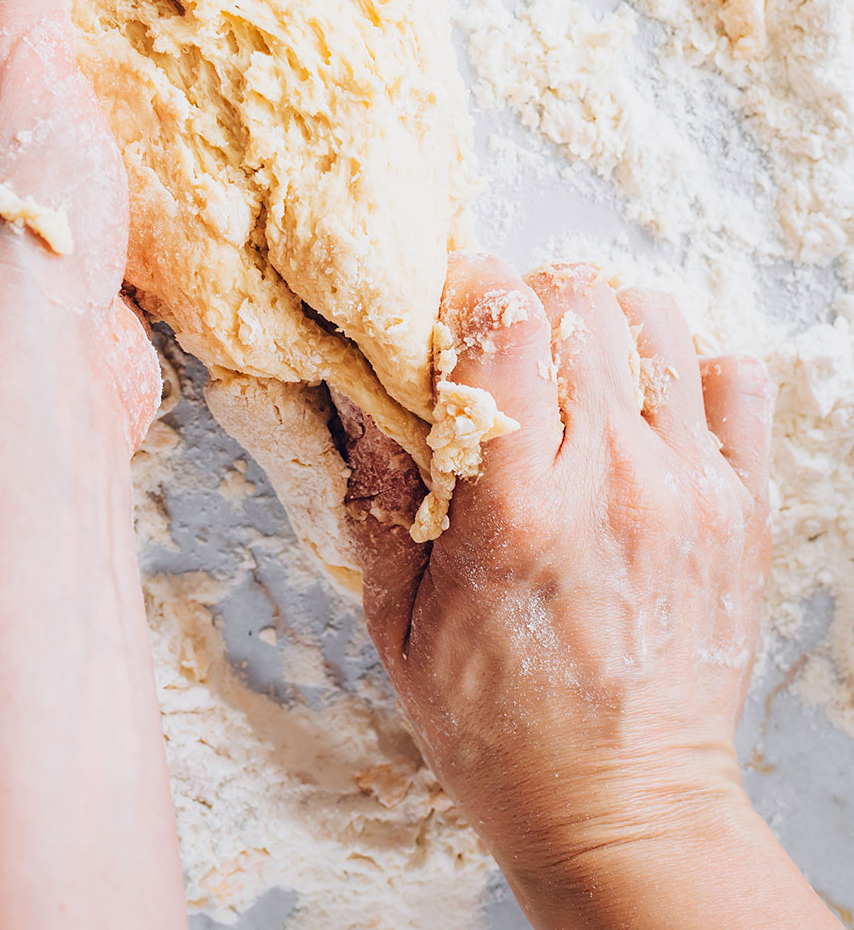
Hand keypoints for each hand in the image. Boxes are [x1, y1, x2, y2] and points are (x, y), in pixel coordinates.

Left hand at [0, 0, 159, 447]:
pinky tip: (158, 142)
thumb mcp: (14, 57)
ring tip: (156, 68)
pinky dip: (111, 155)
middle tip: (130, 4)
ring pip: (37, 112)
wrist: (38, 381)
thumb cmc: (4, 214)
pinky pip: (68, 169)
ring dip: (95, 99)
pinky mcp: (19, 244)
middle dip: (63, 30)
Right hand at [337, 255, 791, 925]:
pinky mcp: (742, 510)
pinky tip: (652, 403)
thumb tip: (360, 399)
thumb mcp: (400, 625)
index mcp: (517, 510)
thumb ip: (380, 502)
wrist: (625, 811)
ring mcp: (690, 492)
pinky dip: (693, 367)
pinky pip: (737, 380)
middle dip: (533, 300)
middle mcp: (612, 483)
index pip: (505, 324)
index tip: (458, 304)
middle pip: (580, 305)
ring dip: (608, 320)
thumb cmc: (501, 730)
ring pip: (658, 322)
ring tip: (580, 361)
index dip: (473, 290)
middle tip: (511, 342)